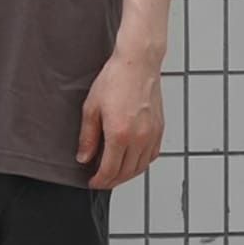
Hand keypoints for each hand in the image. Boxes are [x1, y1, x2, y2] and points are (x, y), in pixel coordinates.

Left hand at [75, 49, 163, 189]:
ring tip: (114, 172)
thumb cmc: (115, 79)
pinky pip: (152, 156)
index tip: (92, 182)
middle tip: (101, 179)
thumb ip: (87, 136)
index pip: (109, 171)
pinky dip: (141, 164)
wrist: (137, 63)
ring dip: (127, 175)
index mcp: (119, 134)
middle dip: (111, 180)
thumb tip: (84, 157)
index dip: (99, 181)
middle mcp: (139, 138)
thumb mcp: (92, 107)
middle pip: (126, 173)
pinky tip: (132, 160)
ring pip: (140, 168)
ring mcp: (152, 135)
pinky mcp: (159, 129)